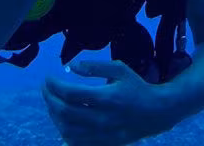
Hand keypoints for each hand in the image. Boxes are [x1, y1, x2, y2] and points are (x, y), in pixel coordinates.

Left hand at [42, 60, 175, 145]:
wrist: (157, 113)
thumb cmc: (136, 87)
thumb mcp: (120, 69)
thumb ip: (95, 66)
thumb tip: (71, 65)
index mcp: (107, 98)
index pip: (70, 94)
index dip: (54, 85)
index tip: (48, 78)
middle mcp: (103, 118)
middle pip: (65, 112)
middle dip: (49, 98)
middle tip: (46, 88)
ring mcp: (102, 134)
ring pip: (67, 129)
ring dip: (54, 115)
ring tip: (52, 102)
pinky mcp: (103, 143)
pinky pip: (76, 142)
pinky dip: (64, 131)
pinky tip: (62, 120)